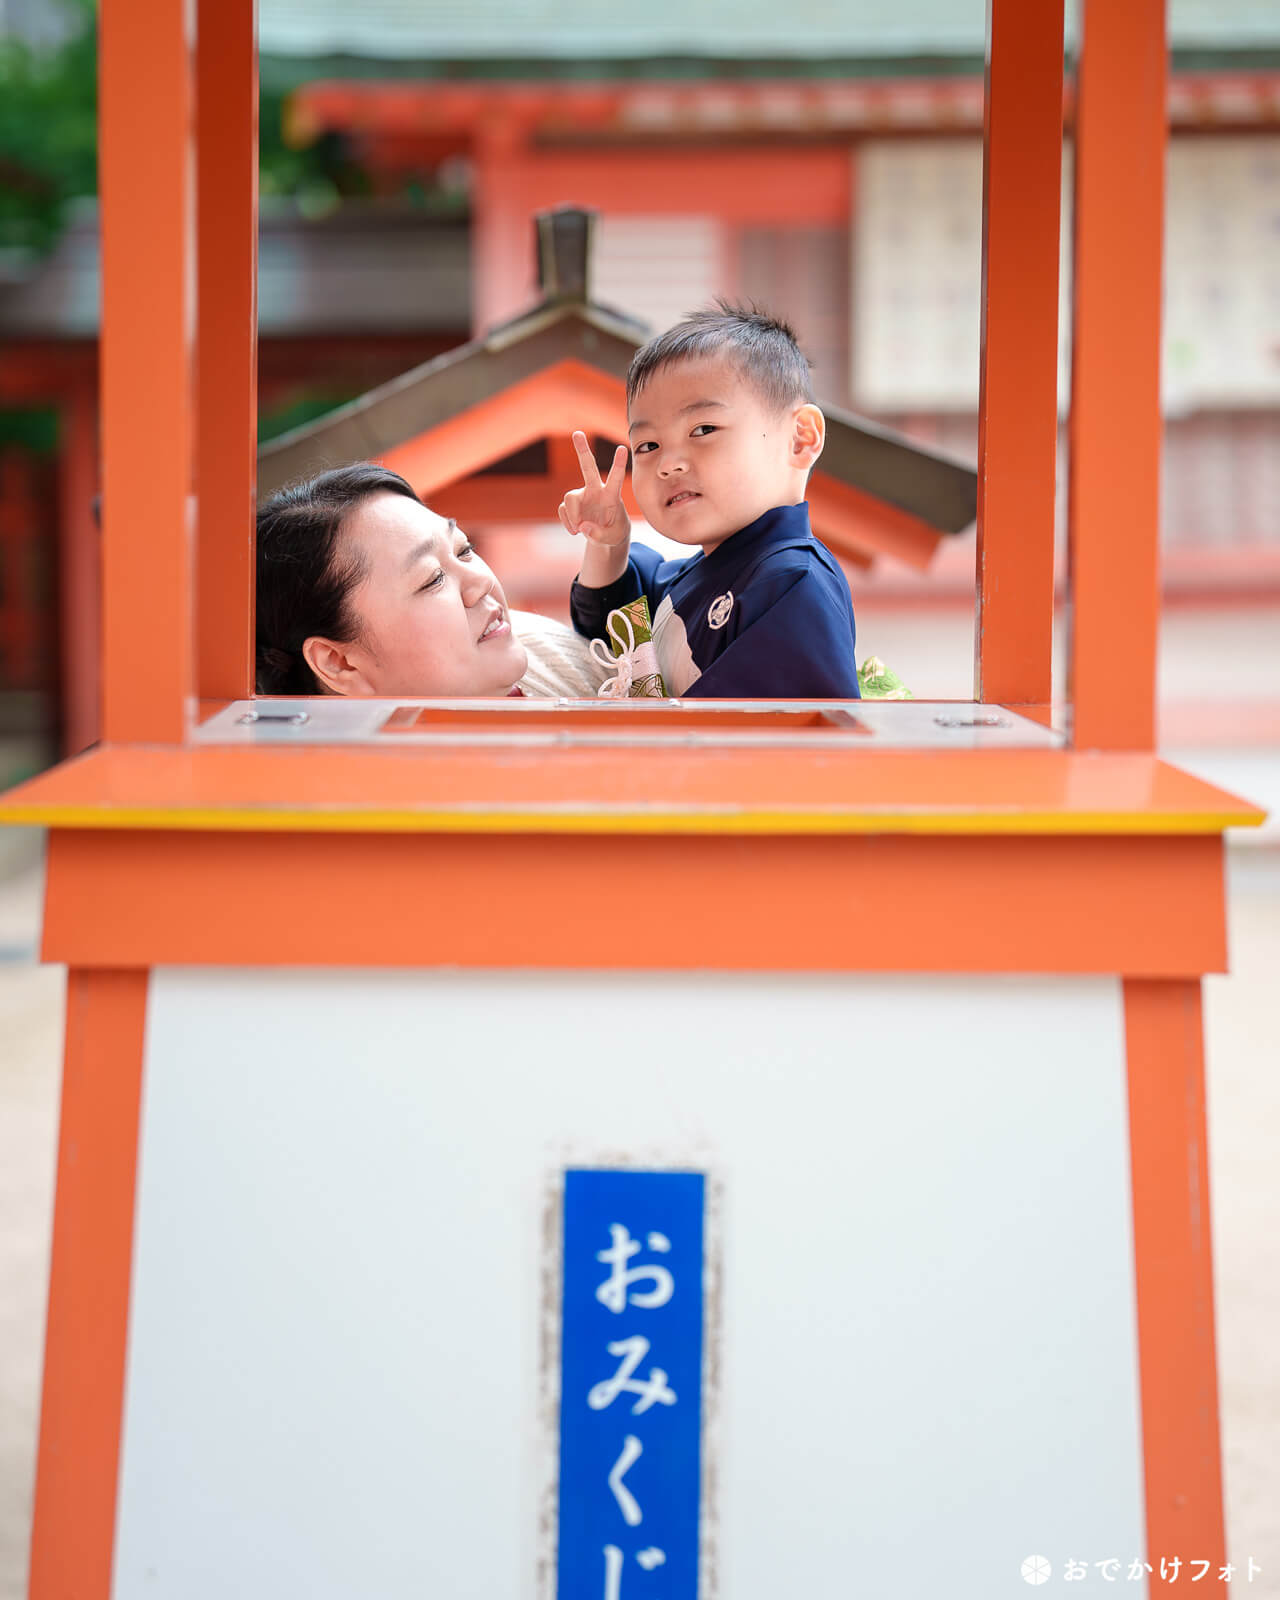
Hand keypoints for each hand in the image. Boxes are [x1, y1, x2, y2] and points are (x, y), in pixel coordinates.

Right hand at [558, 431, 629, 547]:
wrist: (606, 535)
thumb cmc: (614, 532)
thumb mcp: (612, 539)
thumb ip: (598, 534)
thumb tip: (582, 526)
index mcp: (611, 495)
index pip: (616, 478)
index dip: (619, 464)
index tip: (623, 448)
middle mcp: (596, 490)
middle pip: (588, 467)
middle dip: (582, 450)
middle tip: (577, 433)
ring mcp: (582, 495)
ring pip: (569, 498)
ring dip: (572, 516)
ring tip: (578, 531)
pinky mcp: (571, 504)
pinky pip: (564, 511)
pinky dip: (568, 523)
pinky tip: (576, 531)